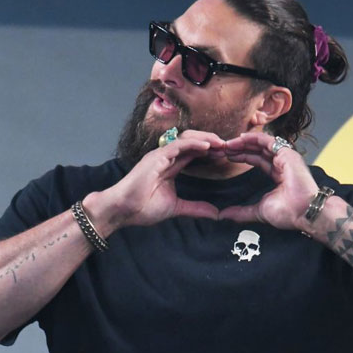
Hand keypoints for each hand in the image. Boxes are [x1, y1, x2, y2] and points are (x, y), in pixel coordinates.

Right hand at [90, 131, 224, 229]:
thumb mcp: (177, 208)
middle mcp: (165, 157)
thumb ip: (195, 208)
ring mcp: (160, 155)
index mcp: (170, 166)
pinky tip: (207, 146)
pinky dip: (193, 144)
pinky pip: (177, 145)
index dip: (210, 152)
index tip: (226, 155)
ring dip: (205, 139)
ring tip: (221, 143)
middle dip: (211, 142)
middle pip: (192, 142)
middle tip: (228, 147)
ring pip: (186, 139)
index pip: (193, 153)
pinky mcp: (156, 157)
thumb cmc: (142, 208)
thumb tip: (215, 214)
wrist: (123, 210)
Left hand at [219, 132, 318, 230]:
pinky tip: (241, 138)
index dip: (243, 157)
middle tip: (224, 148)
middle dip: (240, 148)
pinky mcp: (287, 153)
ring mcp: (286, 157)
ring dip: (244, 142)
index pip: (258, 160)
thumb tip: (223, 215)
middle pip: (258, 150)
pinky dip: (253, 138)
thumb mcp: (258, 211)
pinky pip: (268, 140)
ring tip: (229, 144)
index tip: (228, 157)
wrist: (303, 212)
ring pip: (262, 143)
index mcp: (278, 175)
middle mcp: (283, 164)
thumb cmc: (288, 213)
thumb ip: (240, 212)